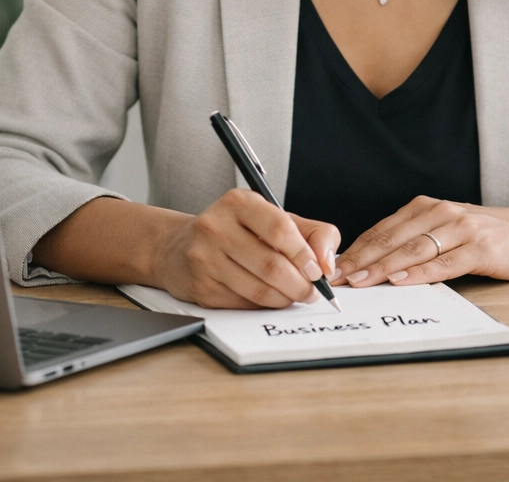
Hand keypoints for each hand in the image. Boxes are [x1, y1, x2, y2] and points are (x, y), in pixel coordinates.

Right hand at [153, 189, 340, 308]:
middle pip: (271, 264)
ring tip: (295, 295)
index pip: (280, 228)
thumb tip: (327, 264)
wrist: (181, 246)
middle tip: (312, 291)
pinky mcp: (200, 287)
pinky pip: (243, 303)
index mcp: (239, 202)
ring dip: (285, 298)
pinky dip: (264, 305)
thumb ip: (312, 233)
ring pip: (259, 289)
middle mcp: (216, 226)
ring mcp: (204, 258)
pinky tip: (269, 298)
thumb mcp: (274, 217)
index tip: (318, 271)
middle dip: (300, 284)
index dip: (303, 254)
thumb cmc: (237, 231)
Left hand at [333, 195, 508, 287]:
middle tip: (337, 278)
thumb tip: (374, 263)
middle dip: (362, 259)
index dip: (357, 248)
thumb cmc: (486, 235)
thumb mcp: (446, 230)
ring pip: (414, 249)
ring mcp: (461, 229)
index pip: (383, 229)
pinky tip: (402, 280)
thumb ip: (416, 240)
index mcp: (427, 207)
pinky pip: (446, 262)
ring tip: (361, 281)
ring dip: (384, 266)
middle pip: (392, 238)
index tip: (334, 267)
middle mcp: (440, 213)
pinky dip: (421, 273)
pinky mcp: (480, 248)